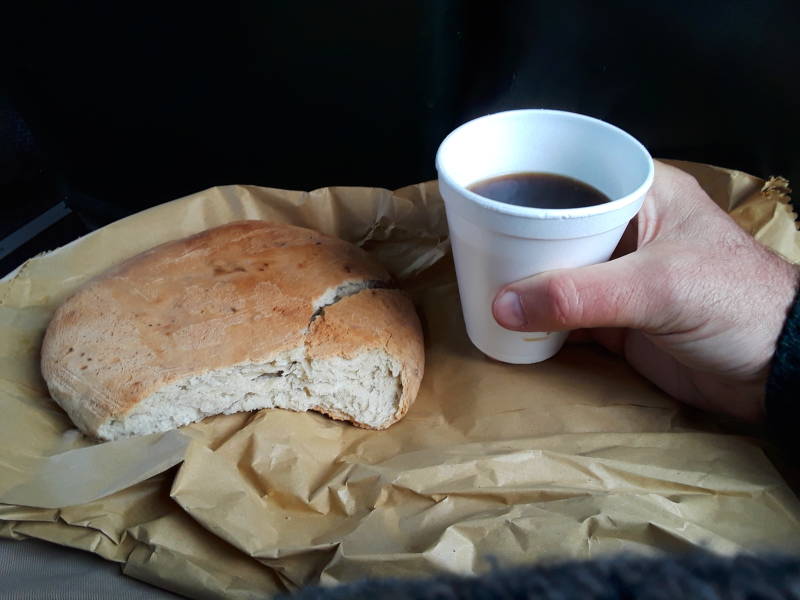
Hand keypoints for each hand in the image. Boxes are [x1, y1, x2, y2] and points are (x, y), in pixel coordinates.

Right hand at [492, 161, 798, 421]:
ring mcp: (619, 277)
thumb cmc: (734, 303)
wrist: (775, 372)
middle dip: (515, 241)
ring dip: (523, 283)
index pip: (573, 180)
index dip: (528, 186)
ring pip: (556, 273)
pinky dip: (538, 320)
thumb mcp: (656, 287)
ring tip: (477, 282)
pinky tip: (505, 320)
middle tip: (471, 247)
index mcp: (641, 196)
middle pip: (555, 229)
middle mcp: (625, 230)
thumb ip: (578, 295)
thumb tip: (502, 306)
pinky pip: (565, 314)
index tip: (482, 199)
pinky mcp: (616, 319)